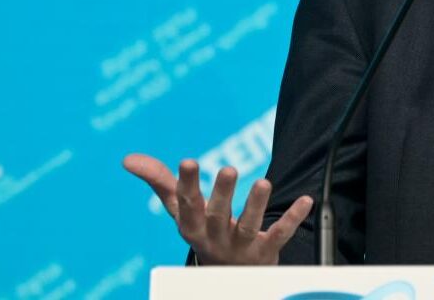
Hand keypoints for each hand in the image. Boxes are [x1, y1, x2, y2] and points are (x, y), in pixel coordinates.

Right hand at [123, 154, 313, 264]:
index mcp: (192, 225)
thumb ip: (161, 182)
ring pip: (249, 226)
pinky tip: (305, 200)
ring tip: (264, 182)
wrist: (226, 276)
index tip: (188, 161)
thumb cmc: (202, 230)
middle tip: (229, 169)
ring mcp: (240, 246)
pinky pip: (280, 235)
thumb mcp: (181, 210)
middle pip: (218, 215)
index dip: (187, 183)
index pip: (187, 204)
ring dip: (257, 206)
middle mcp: (214, 237)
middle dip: (222, 194)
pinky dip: (292, 218)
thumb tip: (128, 159)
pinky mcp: (265, 252)